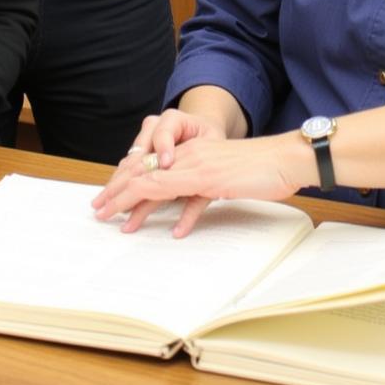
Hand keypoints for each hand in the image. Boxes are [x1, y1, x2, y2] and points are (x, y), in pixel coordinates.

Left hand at [92, 126, 304, 237]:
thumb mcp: (220, 175)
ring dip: (134, 203)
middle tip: (99, 210)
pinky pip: (188, 194)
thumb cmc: (258, 167)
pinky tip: (176, 232)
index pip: (149, 165)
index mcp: (189, 153)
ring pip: (157, 181)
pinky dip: (181, 214)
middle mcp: (189, 155)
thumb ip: (200, 183)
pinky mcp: (214, 176)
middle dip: (119, 192)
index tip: (108, 198)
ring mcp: (200, 164)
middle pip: (145, 171)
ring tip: (118, 223)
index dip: (126, 182)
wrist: (285, 156)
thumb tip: (186, 199)